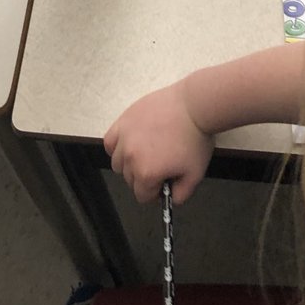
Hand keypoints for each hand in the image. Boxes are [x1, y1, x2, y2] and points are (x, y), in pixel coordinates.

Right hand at [104, 81, 213, 203]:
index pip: (142, 196)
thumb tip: (169, 198)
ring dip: (129, 163)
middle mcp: (130, 157)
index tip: (166, 182)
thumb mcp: (195, 174)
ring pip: (117, 162)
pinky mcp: (123, 120)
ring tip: (147, 152)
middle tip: (160, 165)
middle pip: (130, 179)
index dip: (156, 192)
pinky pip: (109, 141)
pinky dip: (116, 146)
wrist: (193, 106)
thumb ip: (181, 195)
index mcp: (146, 173)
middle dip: (144, 178)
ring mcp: (124, 137)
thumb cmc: (195, 139)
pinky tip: (130, 143)